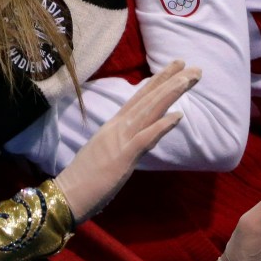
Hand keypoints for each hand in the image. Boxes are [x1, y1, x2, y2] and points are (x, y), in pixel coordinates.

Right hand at [55, 60, 199, 222]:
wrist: (67, 194)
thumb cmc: (85, 177)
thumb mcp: (107, 151)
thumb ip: (123, 140)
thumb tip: (141, 134)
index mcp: (115, 125)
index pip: (140, 98)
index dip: (158, 81)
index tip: (176, 66)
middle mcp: (118, 126)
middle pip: (148, 99)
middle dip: (171, 81)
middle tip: (193, 66)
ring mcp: (120, 140)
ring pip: (148, 111)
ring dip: (169, 94)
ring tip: (188, 79)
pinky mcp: (122, 158)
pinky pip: (145, 139)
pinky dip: (161, 126)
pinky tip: (179, 116)